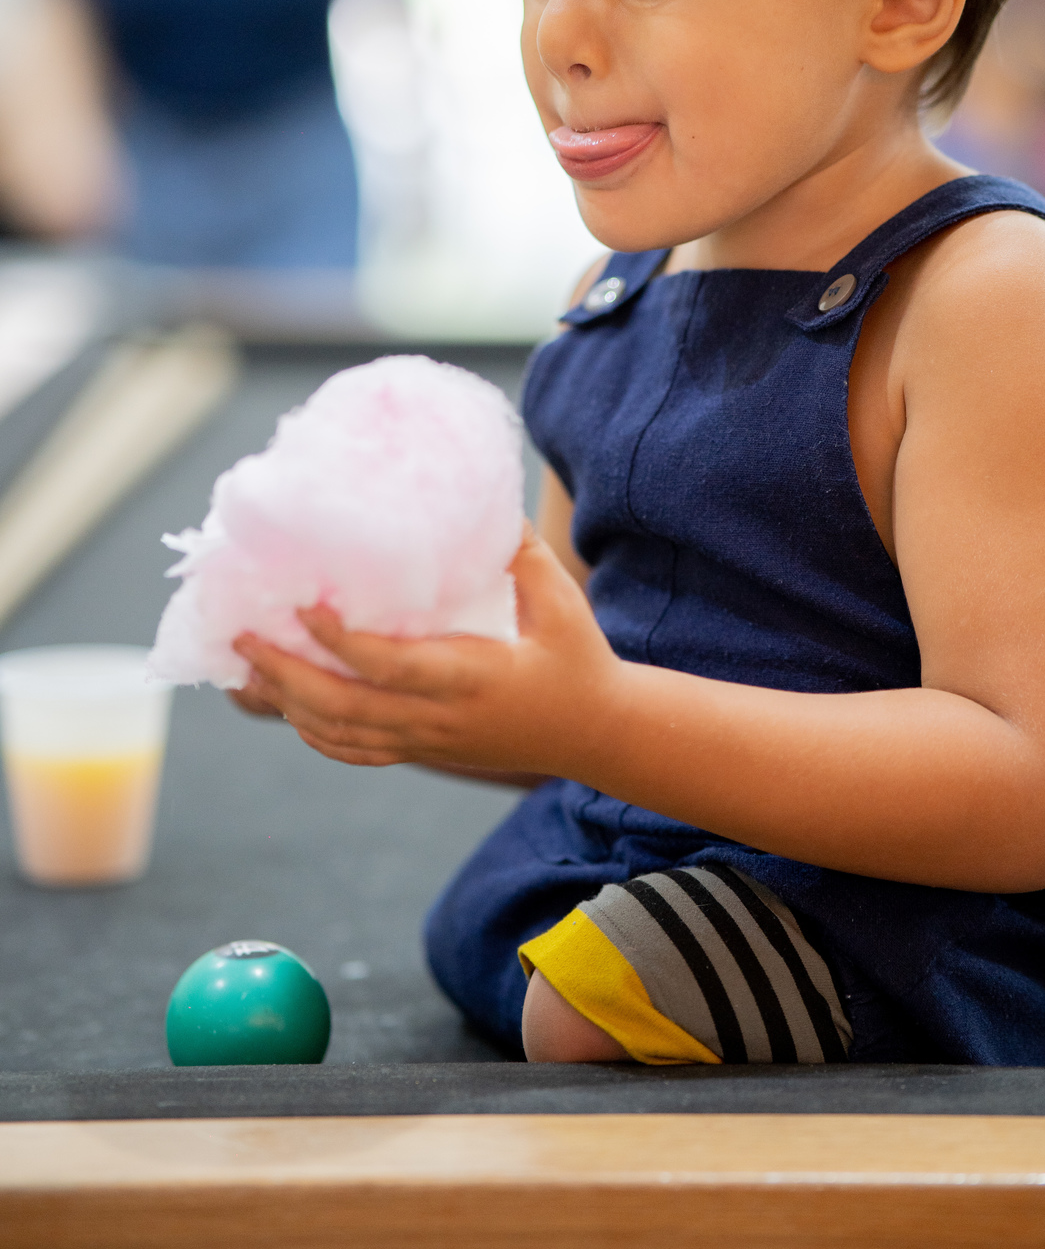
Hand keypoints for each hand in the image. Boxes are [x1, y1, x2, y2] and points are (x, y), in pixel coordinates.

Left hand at [230, 525, 626, 776]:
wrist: (596, 733)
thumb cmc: (578, 658)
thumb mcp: (561, 600)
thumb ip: (518, 551)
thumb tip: (479, 496)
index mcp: (473, 677)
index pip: (392, 666)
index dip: (341, 640)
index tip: (304, 604)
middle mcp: (442, 718)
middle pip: (345, 707)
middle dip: (286, 673)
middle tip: (243, 633)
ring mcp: (430, 742)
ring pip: (341, 734)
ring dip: (289, 701)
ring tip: (249, 662)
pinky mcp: (427, 752)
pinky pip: (357, 752)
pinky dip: (315, 732)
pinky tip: (289, 704)